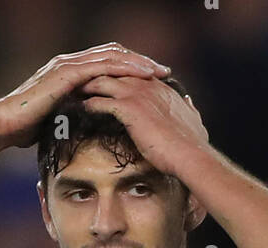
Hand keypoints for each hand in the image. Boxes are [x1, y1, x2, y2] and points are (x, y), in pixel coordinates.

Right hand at [0, 43, 170, 149]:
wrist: (5, 125)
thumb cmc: (26, 128)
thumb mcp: (58, 119)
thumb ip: (74, 114)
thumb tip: (89, 127)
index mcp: (71, 71)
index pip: (106, 63)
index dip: (130, 69)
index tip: (152, 81)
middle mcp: (71, 62)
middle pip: (114, 54)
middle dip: (140, 62)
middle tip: (163, 72)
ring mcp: (68, 65)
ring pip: (112, 56)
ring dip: (138, 63)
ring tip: (159, 72)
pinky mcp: (66, 73)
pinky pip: (102, 66)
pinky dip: (124, 69)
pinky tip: (142, 75)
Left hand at [77, 74, 209, 176]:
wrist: (189, 154)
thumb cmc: (191, 143)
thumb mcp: (194, 120)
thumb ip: (189, 108)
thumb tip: (189, 103)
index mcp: (159, 87)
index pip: (131, 74)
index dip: (115, 77)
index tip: (102, 82)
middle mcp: (146, 85)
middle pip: (114, 72)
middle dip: (95, 76)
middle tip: (79, 84)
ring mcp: (137, 94)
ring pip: (104, 82)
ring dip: (87, 86)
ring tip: (73, 94)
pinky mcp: (129, 108)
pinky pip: (101, 101)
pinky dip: (88, 104)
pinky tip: (79, 109)